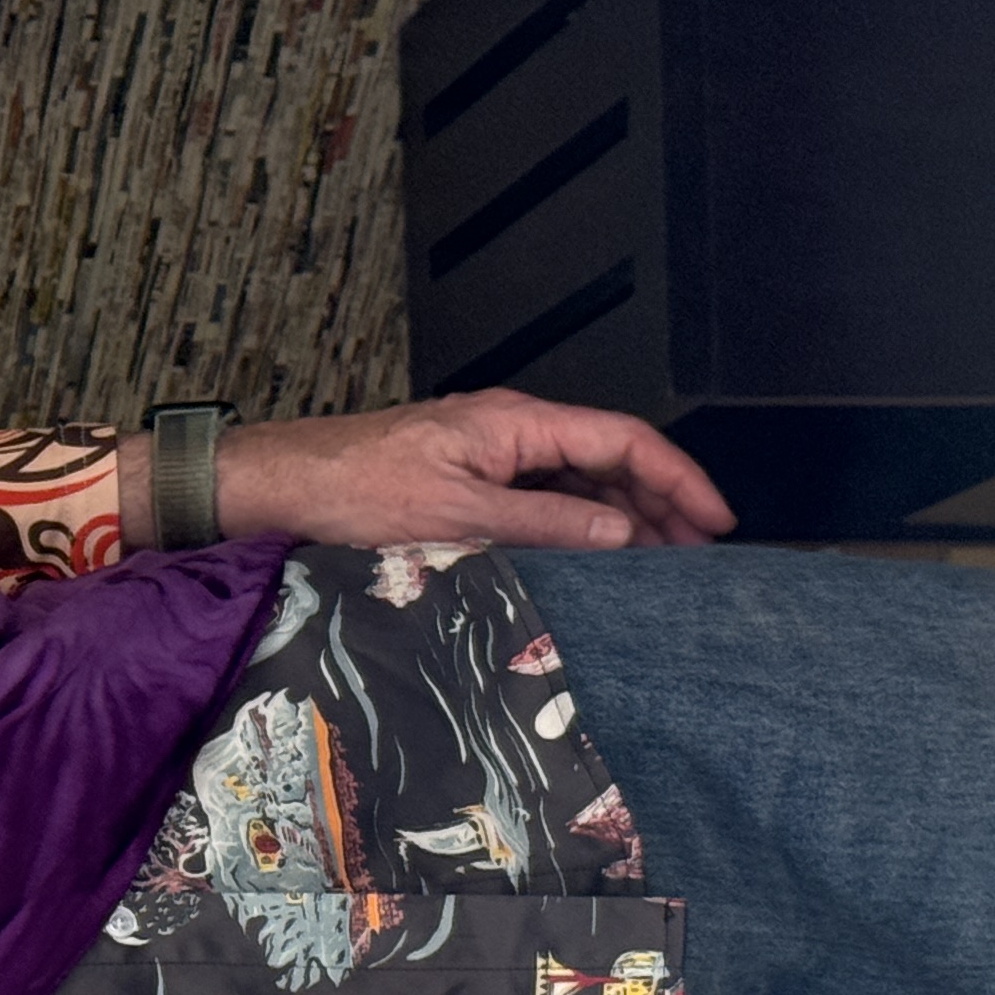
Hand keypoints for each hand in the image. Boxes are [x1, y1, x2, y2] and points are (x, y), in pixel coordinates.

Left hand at [162, 390, 734, 552]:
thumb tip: (621, 533)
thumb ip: (543, 524)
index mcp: (515, 423)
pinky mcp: (467, 483)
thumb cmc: (350, 490)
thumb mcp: (456, 514)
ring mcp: (489, 456)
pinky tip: (591, 567)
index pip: (624, 440)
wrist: (279, 486)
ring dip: (620, 523)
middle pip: (609, 461)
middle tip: (697, 560)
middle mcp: (510, 432)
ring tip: (657, 571)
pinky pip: (540, 501)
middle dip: (660, 506)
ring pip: (577, 485)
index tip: (716, 521)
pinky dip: (575, 530)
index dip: (679, 478)